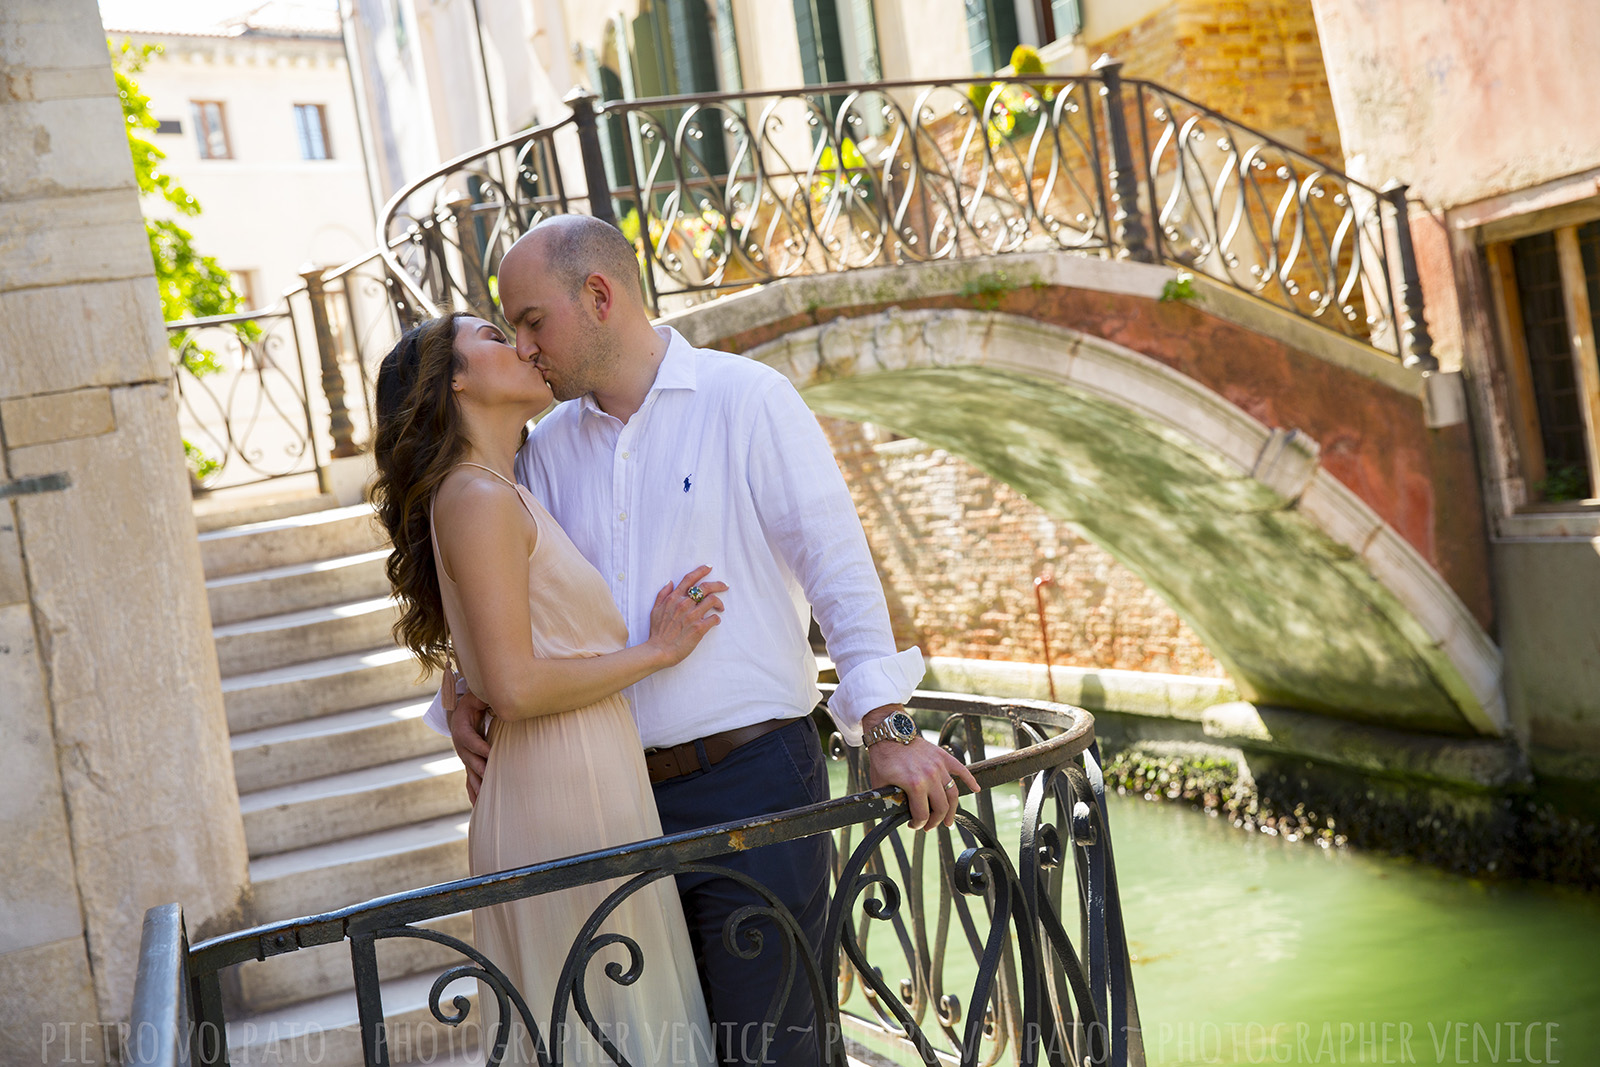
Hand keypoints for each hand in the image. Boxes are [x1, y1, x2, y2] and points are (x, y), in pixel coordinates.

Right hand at [448, 686, 493, 804]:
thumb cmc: (472, 702)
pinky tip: (478, 806)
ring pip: (470, 773)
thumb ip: (484, 695)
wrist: (460, 712)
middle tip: (491, 778)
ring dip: (477, 786)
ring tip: (484, 800)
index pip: (470, 739)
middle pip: (470, 759)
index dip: (479, 746)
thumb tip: (495, 693)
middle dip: (480, 769)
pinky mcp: (470, 763)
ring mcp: (464, 756)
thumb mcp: (476, 695)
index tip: (490, 752)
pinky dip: (474, 792)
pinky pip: (470, 780)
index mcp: (461, 728)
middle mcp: (461, 745)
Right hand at [645, 564, 726, 666]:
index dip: (701, 570)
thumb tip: (670, 582)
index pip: (690, 579)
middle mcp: (684, 604)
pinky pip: (714, 618)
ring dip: (719, 603)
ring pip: (713, 600)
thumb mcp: (655, 610)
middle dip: (718, 584)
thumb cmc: (657, 632)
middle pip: (706, 587)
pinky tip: (715, 621)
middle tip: (725, 586)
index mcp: (674, 598)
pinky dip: (717, 619)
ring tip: (720, 607)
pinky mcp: (699, 628)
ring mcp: (692, 616)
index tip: (709, 567)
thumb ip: (662, 595)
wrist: (659, 651)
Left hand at [863, 705, 980, 830]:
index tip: (914, 825)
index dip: (918, 824)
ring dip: (952, 810)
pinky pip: (961, 770)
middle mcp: (930, 777)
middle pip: (941, 807)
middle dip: (936, 821)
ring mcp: (939, 766)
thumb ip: (891, 801)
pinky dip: (970, 780)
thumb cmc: (883, 759)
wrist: (888, 734)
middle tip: (930, 826)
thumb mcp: (881, 785)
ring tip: (948, 820)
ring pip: (952, 794)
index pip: (923, 815)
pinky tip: (976, 789)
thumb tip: (895, 816)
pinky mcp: (942, 756)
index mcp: (915, 786)